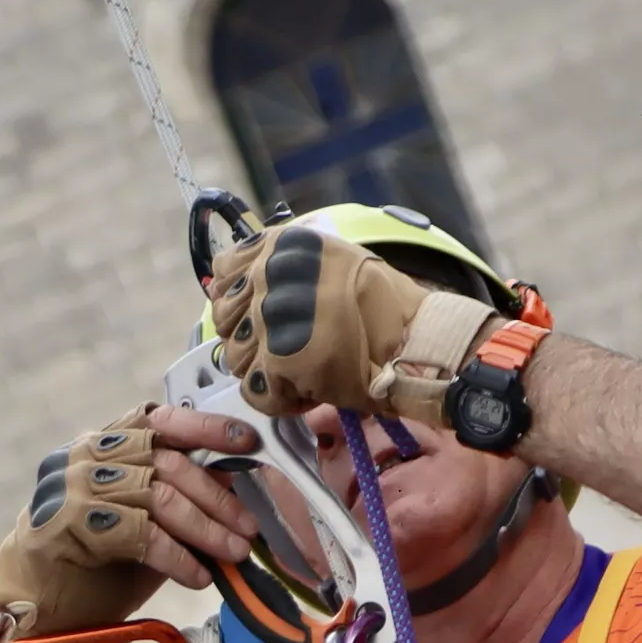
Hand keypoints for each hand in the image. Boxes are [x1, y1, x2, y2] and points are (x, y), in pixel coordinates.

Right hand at [0, 406, 260, 642]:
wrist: (42, 611)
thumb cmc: (98, 567)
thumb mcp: (148, 522)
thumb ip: (180, 498)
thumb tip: (237, 484)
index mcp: (106, 444)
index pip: (160, 421)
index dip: (206, 428)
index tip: (247, 443)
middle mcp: (87, 455)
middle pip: (166, 462)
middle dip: (216, 497)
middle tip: (250, 528)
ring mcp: (73, 485)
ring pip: (157, 495)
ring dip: (204, 528)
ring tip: (234, 553)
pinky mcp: (67, 521)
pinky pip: (137, 532)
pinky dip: (175, 556)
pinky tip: (197, 576)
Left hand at [200, 217, 492, 425]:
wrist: (417, 341)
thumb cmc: (383, 307)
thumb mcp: (332, 260)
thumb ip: (285, 268)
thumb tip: (238, 285)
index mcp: (283, 244)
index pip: (224, 271)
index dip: (239, 299)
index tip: (258, 314)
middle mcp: (272, 273)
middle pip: (226, 320)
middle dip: (252, 338)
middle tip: (289, 346)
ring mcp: (273, 317)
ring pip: (236, 359)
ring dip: (266, 370)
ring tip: (304, 367)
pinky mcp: (281, 361)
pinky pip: (256, 392)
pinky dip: (279, 399)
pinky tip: (309, 388)